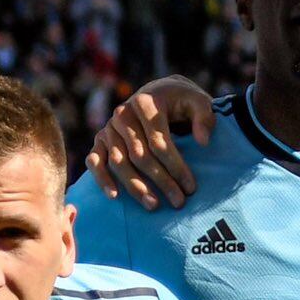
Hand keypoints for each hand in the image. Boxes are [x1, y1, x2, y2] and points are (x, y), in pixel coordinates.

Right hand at [90, 77, 218, 203]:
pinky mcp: (100, 140)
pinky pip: (95, 160)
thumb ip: (204, 117)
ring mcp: (109, 128)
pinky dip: (102, 178)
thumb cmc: (181, 101)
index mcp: (145, 103)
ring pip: (119, 162)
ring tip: (154, 206)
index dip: (175, 166)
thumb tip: (202, 141)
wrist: (158, 93)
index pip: (159, 141)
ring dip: (135, 186)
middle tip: (178, 202)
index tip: (190, 187)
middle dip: (160, 181)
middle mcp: (122, 114)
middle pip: (140, 155)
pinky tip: (114, 196)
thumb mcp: (198, 102)